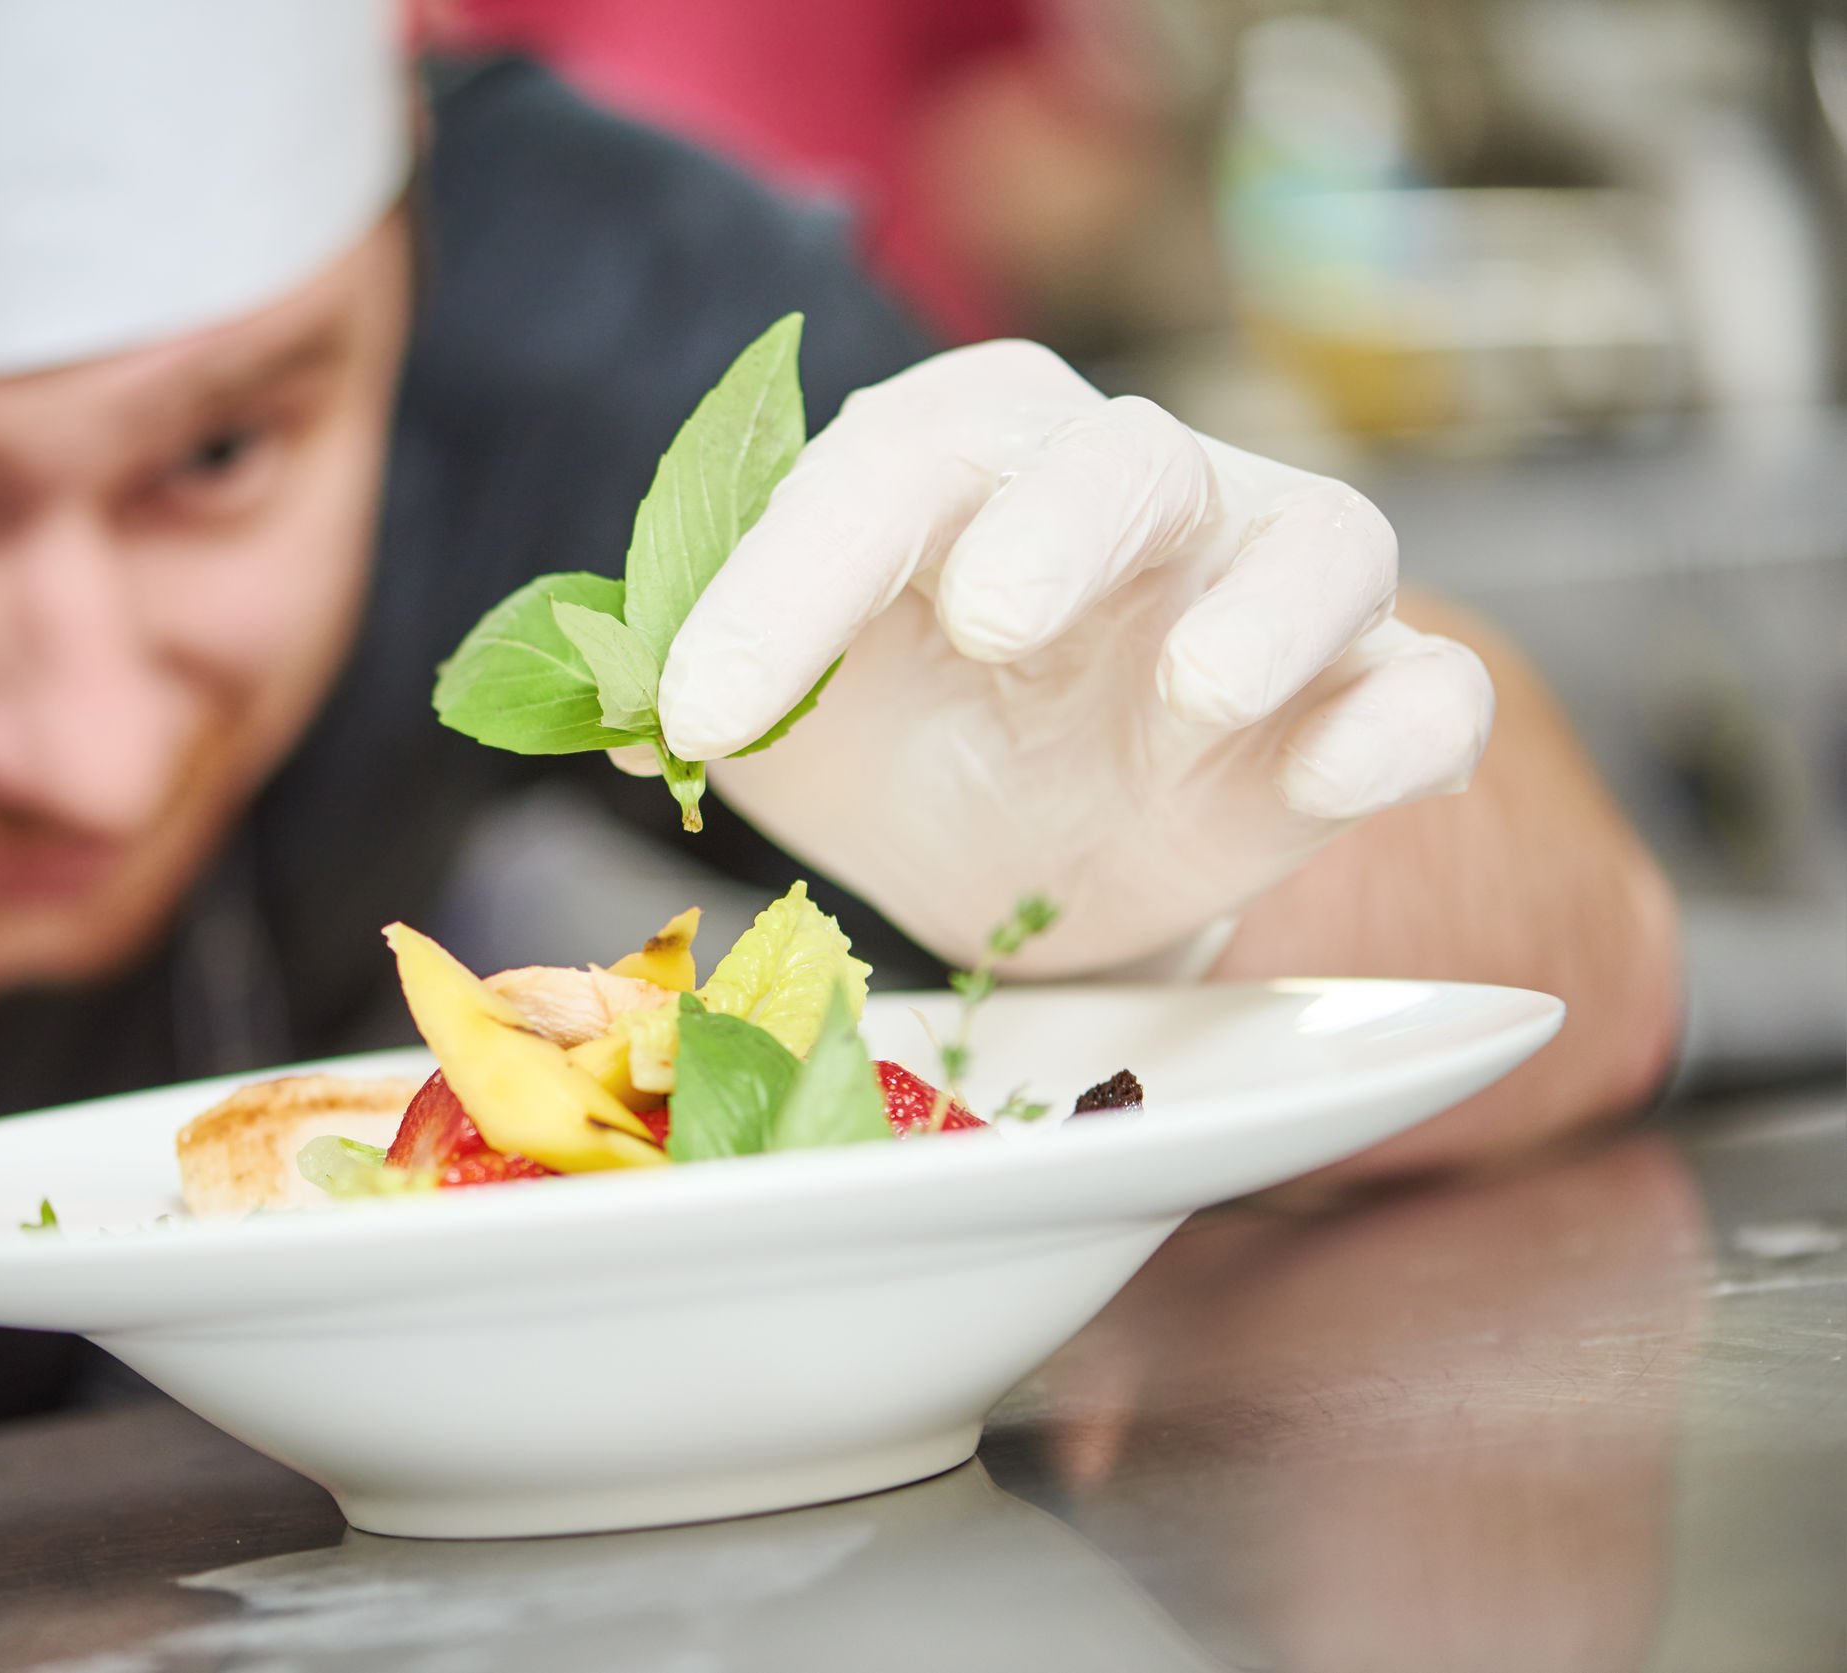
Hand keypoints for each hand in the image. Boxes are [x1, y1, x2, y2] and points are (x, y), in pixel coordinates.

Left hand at [636, 341, 1493, 975]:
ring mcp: (1262, 590)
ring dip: (1265, 611)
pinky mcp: (1359, 703)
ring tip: (1194, 692)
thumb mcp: (780, 723)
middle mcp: (1125, 494)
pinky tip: (1346, 771)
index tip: (700, 712)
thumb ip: (695, 691)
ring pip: (1317, 541)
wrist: (1036, 861)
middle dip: (1062, 525)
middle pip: (1119, 458)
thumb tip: (612, 714)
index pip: (884, 469)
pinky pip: (1427, 686)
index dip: (787, 579)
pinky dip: (1402, 722)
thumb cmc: (901, 746)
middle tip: (992, 621)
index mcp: (964, 464)